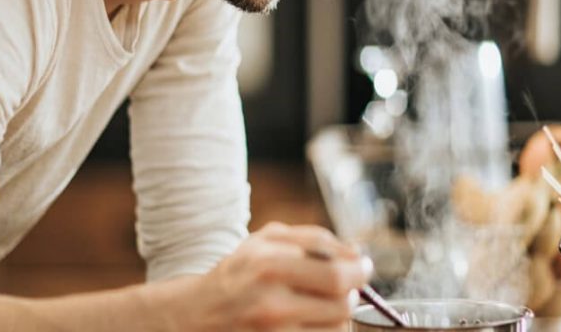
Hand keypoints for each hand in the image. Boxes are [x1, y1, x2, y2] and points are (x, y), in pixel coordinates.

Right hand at [181, 222, 370, 330]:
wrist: (196, 315)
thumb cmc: (238, 272)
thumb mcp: (266, 240)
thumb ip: (314, 239)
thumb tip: (356, 252)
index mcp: (269, 266)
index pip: (336, 273)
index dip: (360, 270)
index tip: (364, 266)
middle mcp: (270, 304)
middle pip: (342, 304)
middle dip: (355, 293)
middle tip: (352, 286)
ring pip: (336, 329)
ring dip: (340, 315)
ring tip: (326, 304)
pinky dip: (325, 330)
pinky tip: (313, 321)